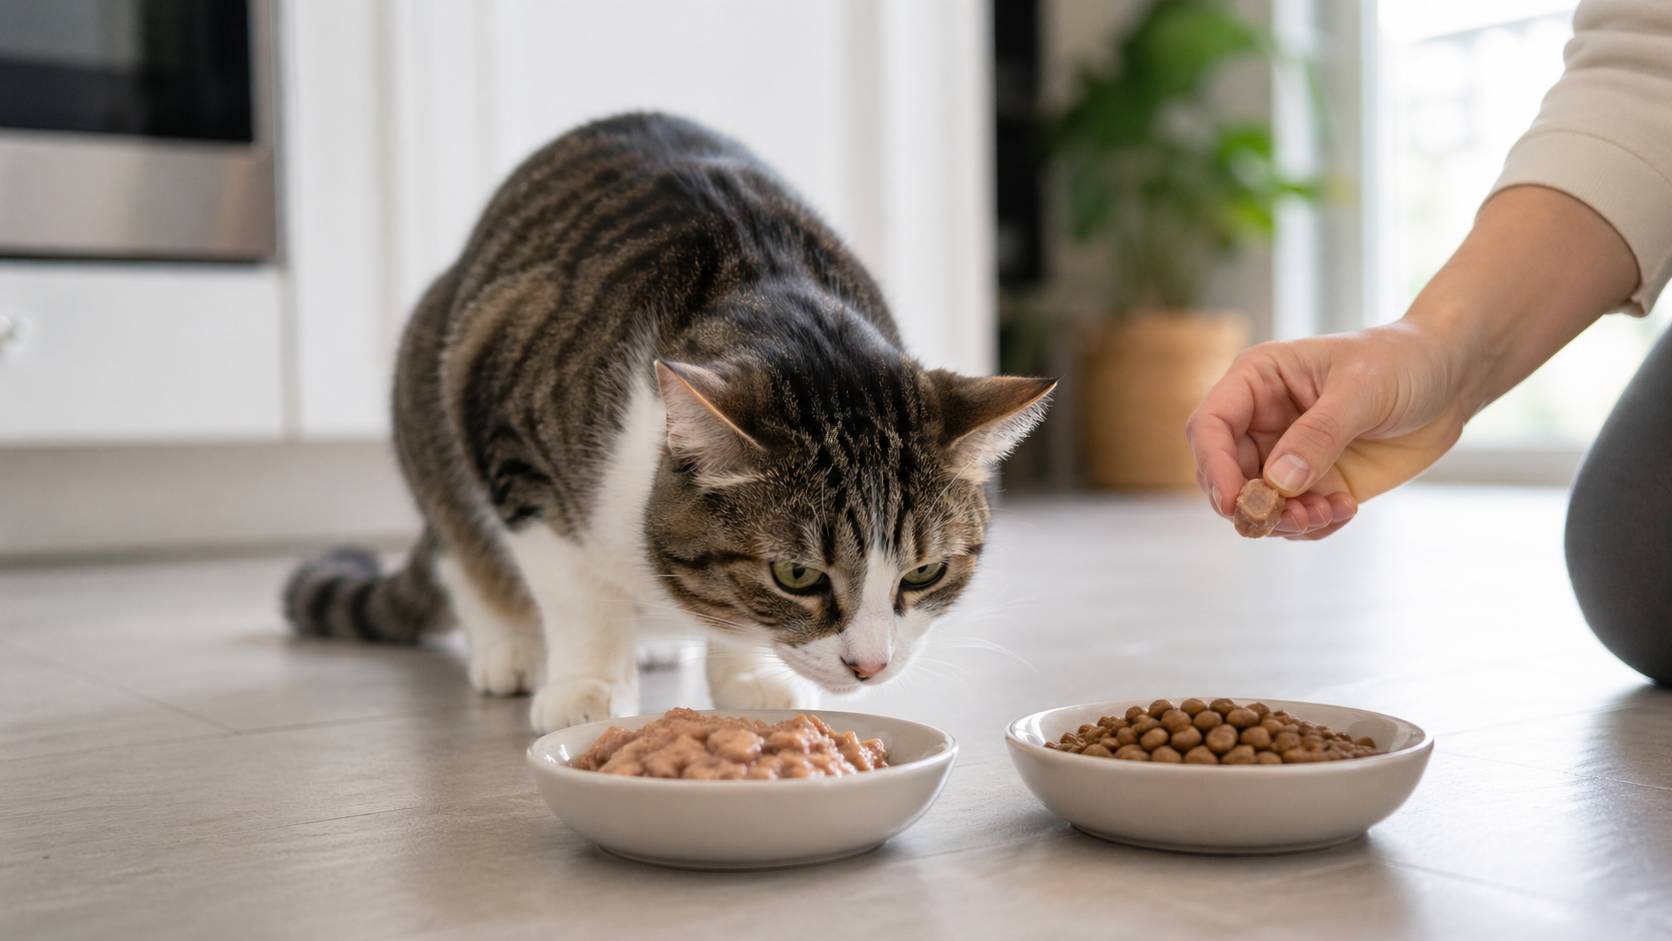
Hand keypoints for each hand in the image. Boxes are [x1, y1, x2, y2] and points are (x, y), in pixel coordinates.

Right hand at [1186, 186, 1637, 539]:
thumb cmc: (1403, 362)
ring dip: (1284, 521)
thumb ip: (1319, 435)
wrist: (1449, 380)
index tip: (1235, 501)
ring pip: (1256, 504)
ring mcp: (1285, 455)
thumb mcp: (1361, 390)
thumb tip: (1279, 482)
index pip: (1210, 426)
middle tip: (1295, 517)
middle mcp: (1261, 420)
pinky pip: (1293, 517)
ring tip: (1328, 513)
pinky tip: (1346, 509)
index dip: (1214, 465)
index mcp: (1257, 381)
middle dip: (1253, 504)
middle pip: (1225, 474)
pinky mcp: (1314, 483)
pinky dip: (1312, 525)